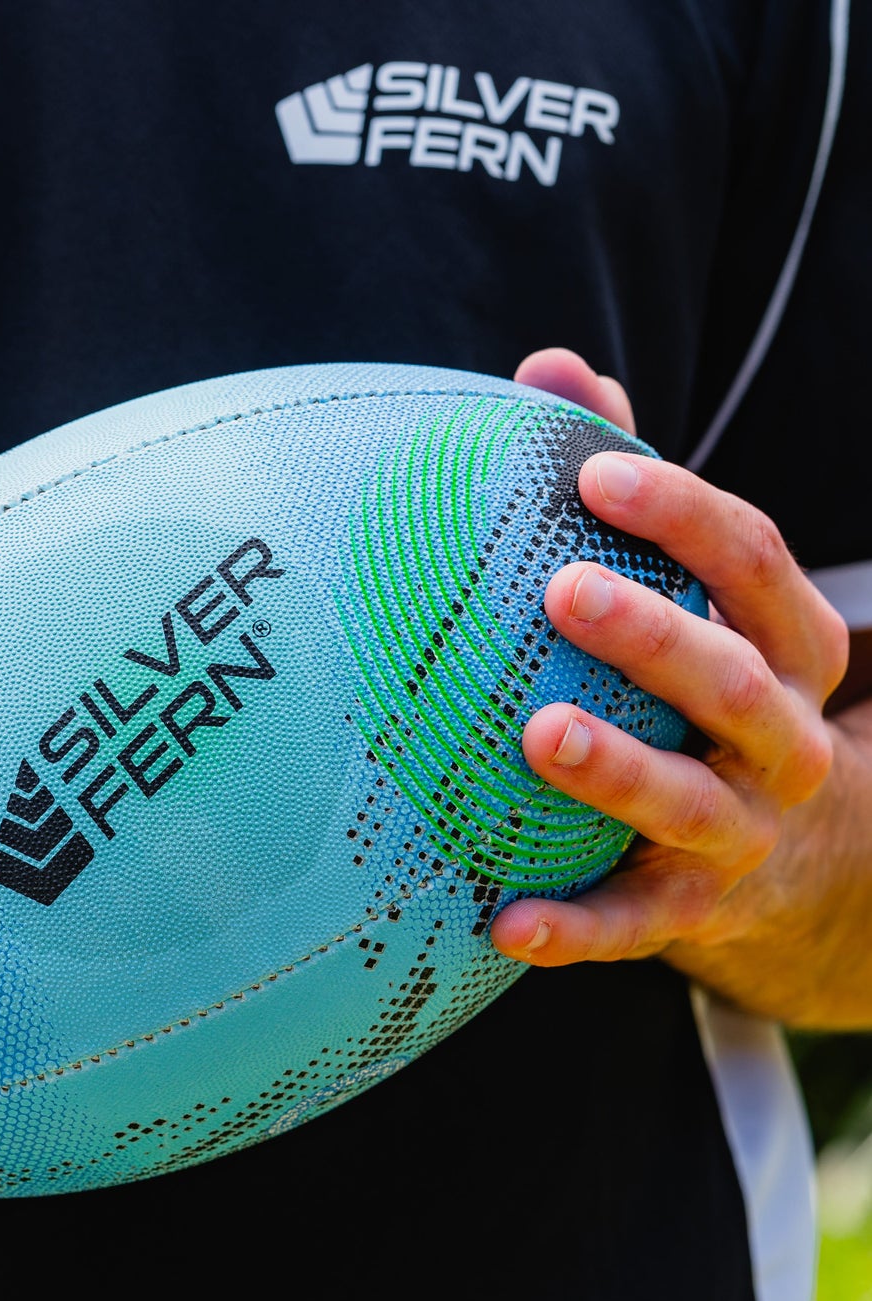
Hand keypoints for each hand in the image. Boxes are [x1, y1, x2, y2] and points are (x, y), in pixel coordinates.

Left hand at [490, 349, 849, 1012]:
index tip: (598, 472)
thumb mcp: (703, 606)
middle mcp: (779, 737)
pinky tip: (500, 921)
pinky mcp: (691, 913)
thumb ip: (636, 498)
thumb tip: (552, 370)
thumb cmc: (714, 703)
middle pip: (731, 679)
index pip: (756, 562)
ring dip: (618, 768)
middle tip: (562, 590)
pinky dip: (572, 926)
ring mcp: (741, 832)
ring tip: (538, 734)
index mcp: (785, 647)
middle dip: (656, 632)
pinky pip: (632, 922)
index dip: (685, 514)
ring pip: (687, 802)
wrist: (805, 873)